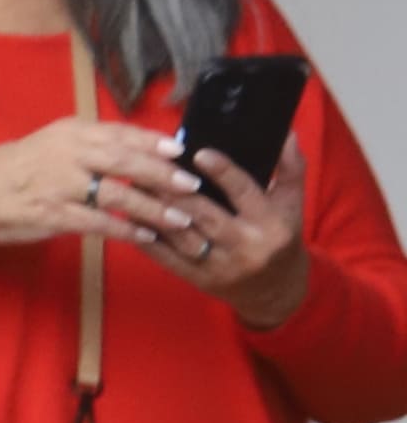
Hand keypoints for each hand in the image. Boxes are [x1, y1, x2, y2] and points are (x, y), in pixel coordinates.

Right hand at [0, 112, 193, 264]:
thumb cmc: (16, 168)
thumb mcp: (53, 143)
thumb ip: (92, 144)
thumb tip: (137, 148)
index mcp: (72, 132)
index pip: (123, 134)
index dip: (155, 143)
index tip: (183, 151)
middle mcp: (69, 155)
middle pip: (127, 163)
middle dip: (164, 175)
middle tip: (193, 186)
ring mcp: (61, 186)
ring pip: (118, 195)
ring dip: (153, 209)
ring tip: (180, 220)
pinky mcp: (53, 215)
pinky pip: (97, 223)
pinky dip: (125, 230)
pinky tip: (145, 237)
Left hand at [146, 140, 319, 329]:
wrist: (274, 289)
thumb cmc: (281, 234)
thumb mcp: (292, 202)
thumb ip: (290, 168)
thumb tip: (286, 134)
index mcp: (270, 222)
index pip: (244, 192)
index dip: (223, 172)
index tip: (199, 153)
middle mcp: (244, 245)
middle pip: (204, 214)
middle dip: (175, 190)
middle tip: (151, 165)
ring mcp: (218, 265)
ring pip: (181, 236)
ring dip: (155, 211)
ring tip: (136, 186)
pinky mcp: (197, 279)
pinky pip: (166, 257)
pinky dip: (146, 238)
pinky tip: (130, 219)